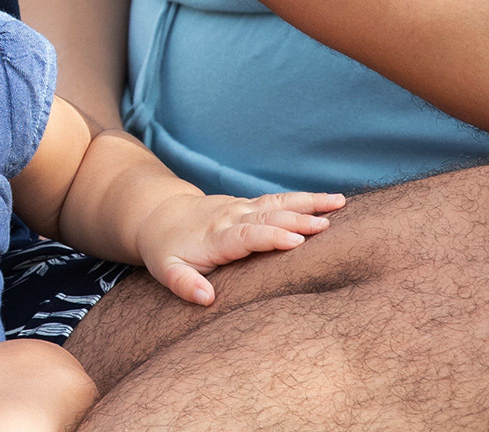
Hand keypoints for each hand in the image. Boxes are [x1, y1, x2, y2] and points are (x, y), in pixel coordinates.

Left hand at [135, 191, 346, 304]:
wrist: (159, 215)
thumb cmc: (166, 249)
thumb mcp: (166, 270)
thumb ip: (184, 284)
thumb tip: (206, 299)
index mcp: (215, 236)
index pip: (245, 235)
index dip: (270, 237)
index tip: (296, 242)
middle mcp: (231, 217)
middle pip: (267, 217)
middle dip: (296, 220)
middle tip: (327, 226)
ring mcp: (241, 208)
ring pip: (277, 203)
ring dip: (308, 203)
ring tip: (340, 203)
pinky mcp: (249, 205)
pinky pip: (279, 201)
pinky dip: (305, 200)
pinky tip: (331, 202)